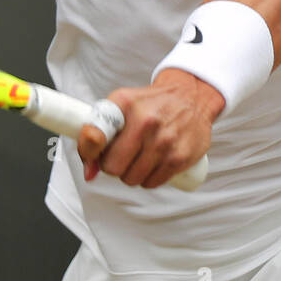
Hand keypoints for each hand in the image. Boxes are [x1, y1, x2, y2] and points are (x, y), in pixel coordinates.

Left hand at [77, 69, 223, 189]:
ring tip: (140, 156)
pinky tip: (154, 163)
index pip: (95, 135)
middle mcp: (145, 121)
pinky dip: (149, 178)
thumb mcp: (122, 105)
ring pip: (131, 178)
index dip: (89, 151)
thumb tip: (89, 173)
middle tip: (122, 154)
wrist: (191, 97)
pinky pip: (151, 183)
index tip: (93, 157)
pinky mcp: (179, 157)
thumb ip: (98, 134)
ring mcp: (164, 140)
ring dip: (131, 173)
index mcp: (125, 103)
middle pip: (112, 167)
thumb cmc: (150, 104)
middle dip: (113, 165)